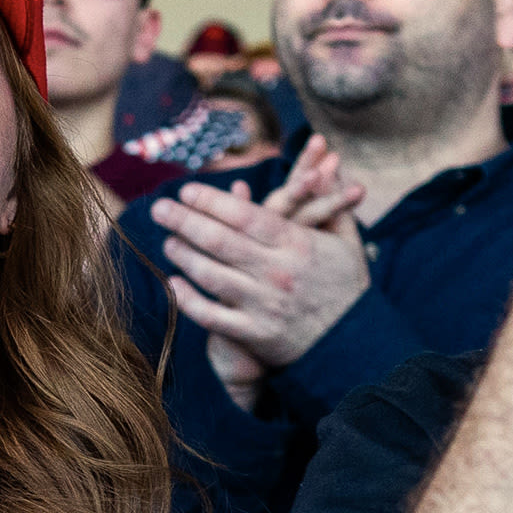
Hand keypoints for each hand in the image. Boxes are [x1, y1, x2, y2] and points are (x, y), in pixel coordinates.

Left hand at [156, 136, 376, 376]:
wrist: (353, 346)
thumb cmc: (346, 288)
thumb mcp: (346, 241)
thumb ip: (332, 202)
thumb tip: (331, 166)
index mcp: (297, 245)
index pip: (245, 216)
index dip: (212, 202)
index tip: (186, 191)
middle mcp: (277, 272)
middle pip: (221, 241)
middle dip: (185, 221)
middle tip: (159, 208)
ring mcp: (263, 305)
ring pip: (212, 276)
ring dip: (183, 256)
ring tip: (168, 241)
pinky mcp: (254, 334)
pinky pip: (212, 316)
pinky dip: (189, 300)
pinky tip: (173, 284)